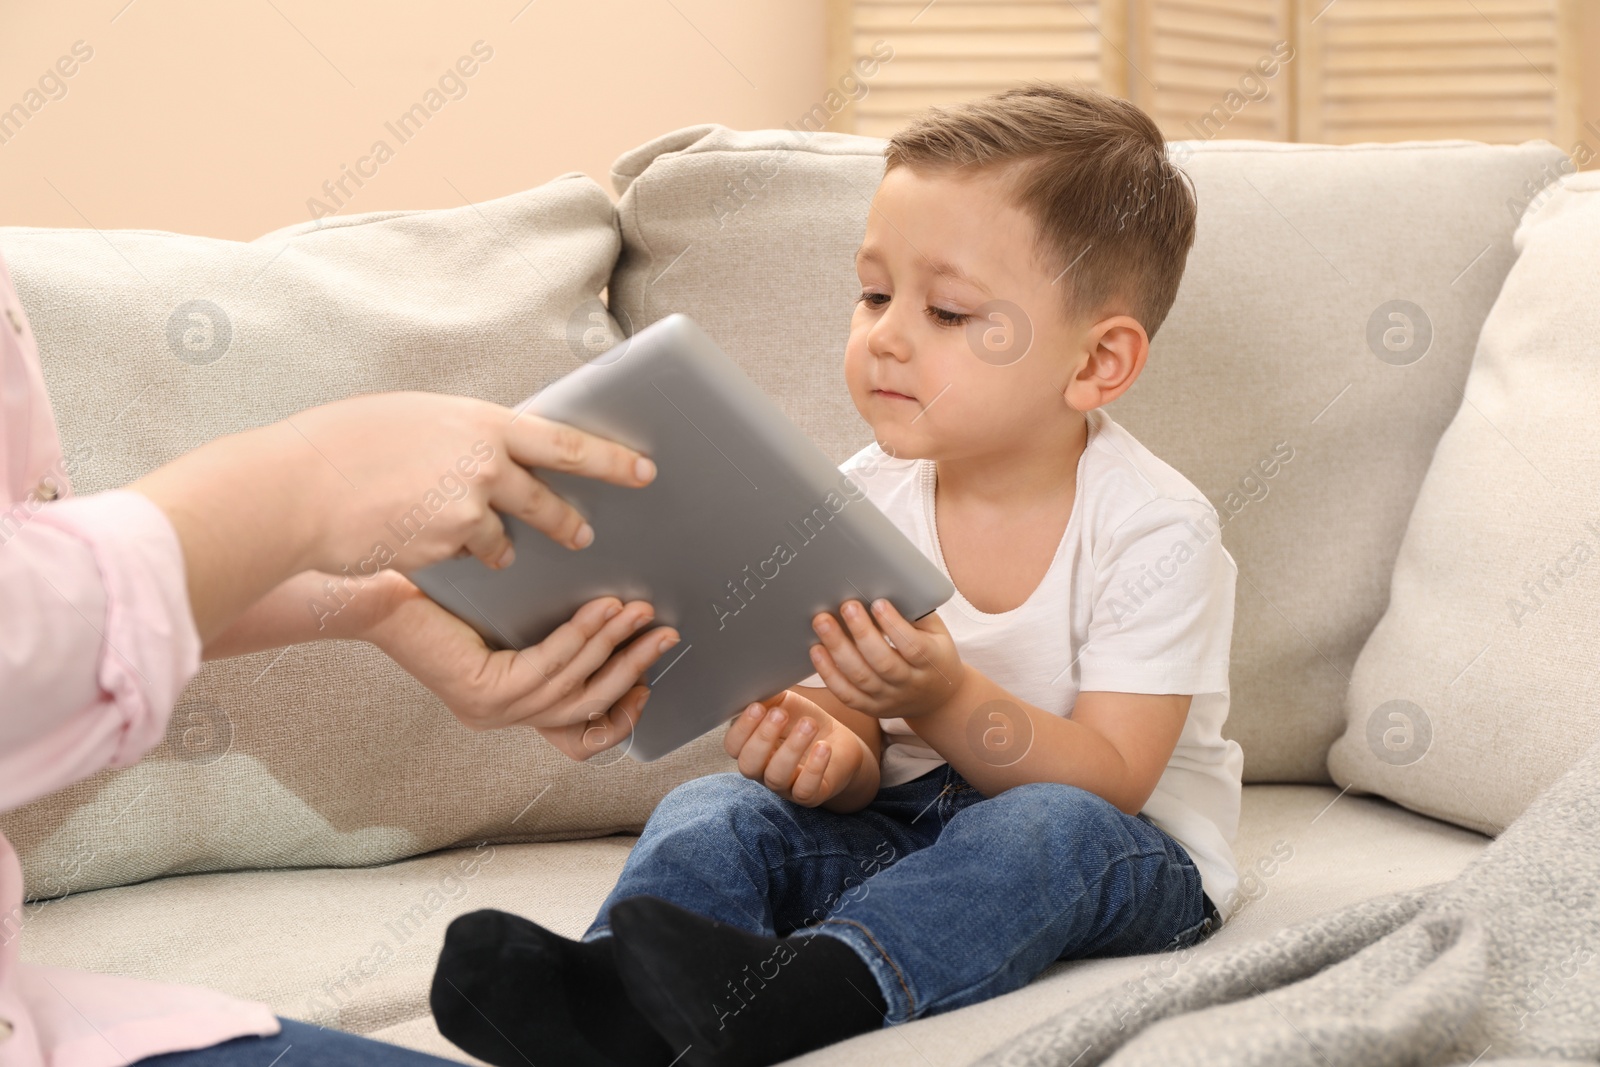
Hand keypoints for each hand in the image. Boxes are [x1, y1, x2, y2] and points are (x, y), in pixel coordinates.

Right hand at [132, 390, 657, 641]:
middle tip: (584, 534)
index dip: (610, 459)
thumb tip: (493, 453)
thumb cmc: (344, 443)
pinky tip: (417, 542)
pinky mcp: (444, 548)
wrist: (296, 487)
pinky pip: (465, 558)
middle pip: (547, 499)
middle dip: (568, 521)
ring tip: (482, 545)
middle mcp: (484, 465)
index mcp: (481, 422)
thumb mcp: (415, 420)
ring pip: (503, 538)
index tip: (645, 471)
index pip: (564, 441)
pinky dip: (453, 556)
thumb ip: (462, 436)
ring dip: (498, 546)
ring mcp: (466, 510)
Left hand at [361, 573, 680, 758]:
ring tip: (641, 612)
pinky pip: (550, 664)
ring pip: (575, 684)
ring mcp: (494, 711)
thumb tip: (616, 616)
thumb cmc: (440, 597)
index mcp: (510, 708)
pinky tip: (603, 607)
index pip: (578, 738)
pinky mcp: (485, 692)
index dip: (620, 715)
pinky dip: (584, 635)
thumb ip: (550, 635)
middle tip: (665, 635)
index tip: (647, 683)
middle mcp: (503, 718)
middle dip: (634, 668)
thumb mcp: (508, 621)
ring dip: (616, 645)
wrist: (380, 594)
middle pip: (589, 705)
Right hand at [723, 689, 863, 806]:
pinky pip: (805, 789)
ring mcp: (785, 785)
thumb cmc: (804, 721)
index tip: (758, 706)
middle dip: (763, 738)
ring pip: (776, 776)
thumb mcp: (784, 704)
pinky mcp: (809, 795)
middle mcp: (762, 770)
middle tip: (781, 714)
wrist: (839, 743)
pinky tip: (823, 747)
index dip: (742, 728)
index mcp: (751, 747)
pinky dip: (814, 768)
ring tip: (808, 725)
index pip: (733, 745)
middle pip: (749, 765)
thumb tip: (754, 684)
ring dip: (791, 748)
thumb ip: (767, 698)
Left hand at [808, 599, 964, 718]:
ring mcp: (889, 698)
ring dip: (838, 649)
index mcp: (931, 662)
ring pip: (861, 678)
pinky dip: (829, 674)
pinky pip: (847, 694)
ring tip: (822, 622)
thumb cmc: (933, 653)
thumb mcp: (935, 632)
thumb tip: (886, 584)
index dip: (895, 626)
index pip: (913, 647)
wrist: (938, 698)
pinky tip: (816, 650)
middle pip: (883, 663)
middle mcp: (910, 684)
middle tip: (846, 605)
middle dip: (862, 633)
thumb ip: (915, 614)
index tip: (878, 603)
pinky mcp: (871, 707)